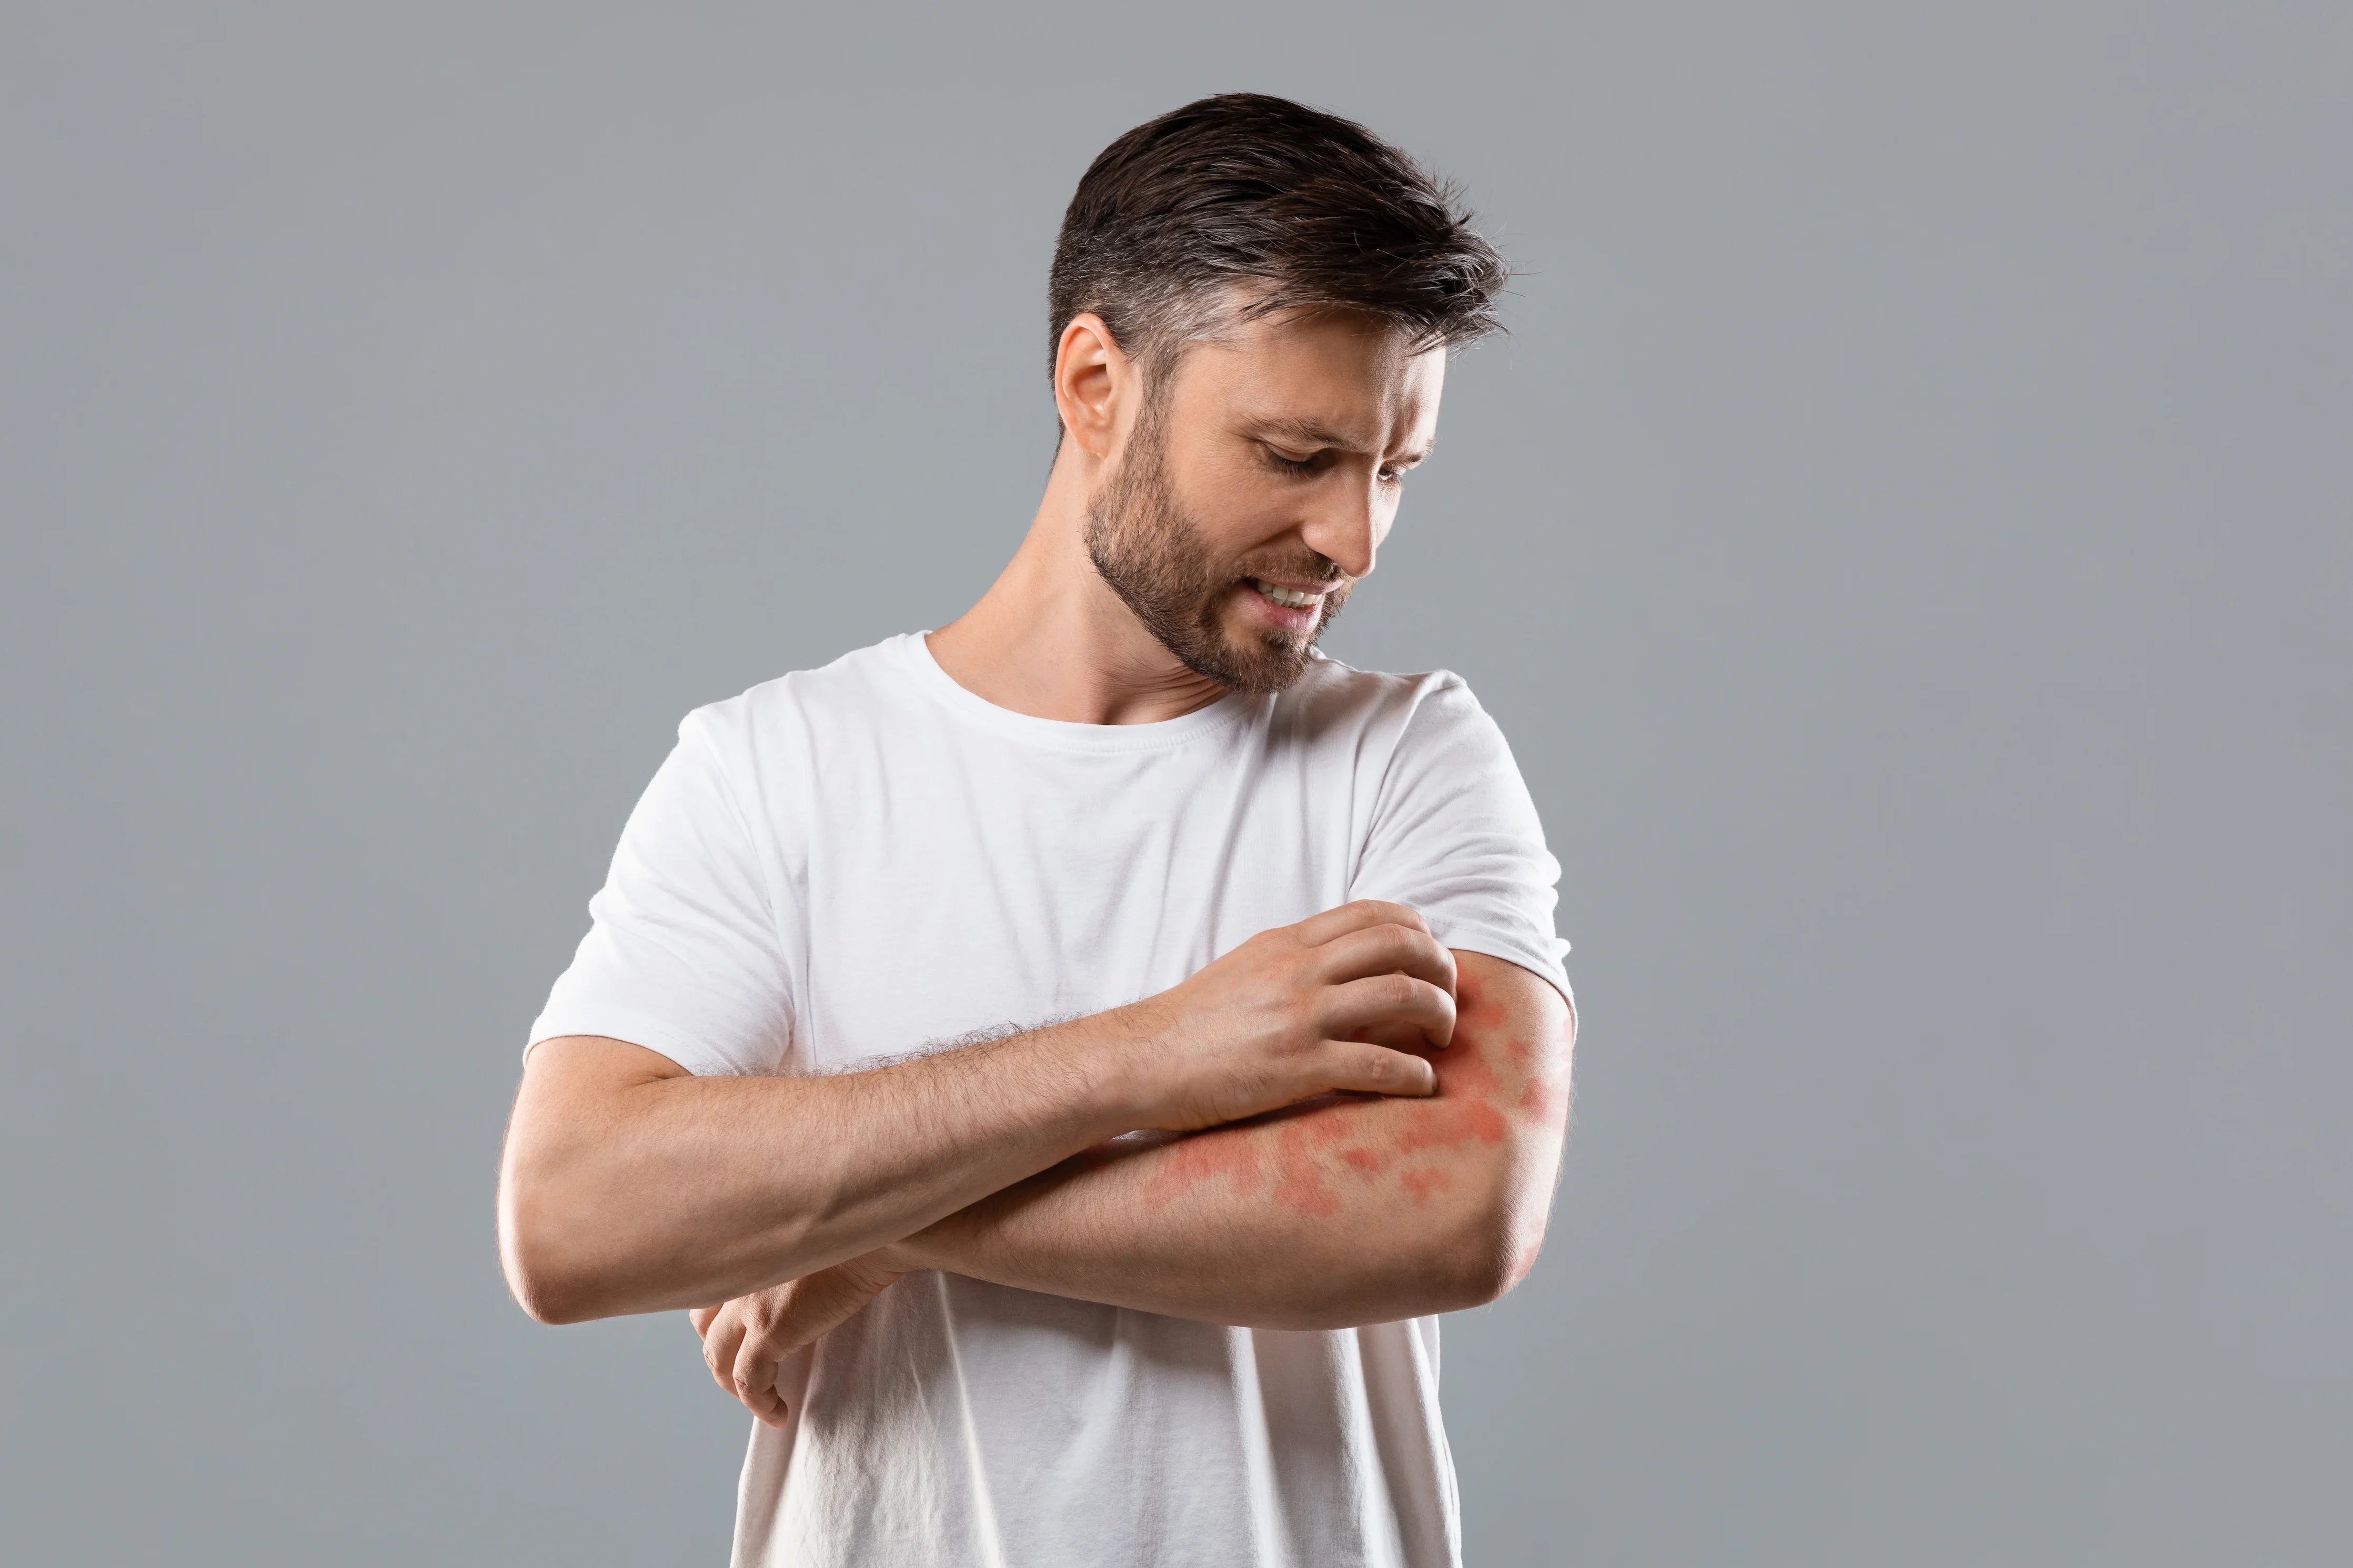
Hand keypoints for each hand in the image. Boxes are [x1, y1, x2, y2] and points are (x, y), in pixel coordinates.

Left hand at [688, 1252, 905, 1426]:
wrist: (875, 1238)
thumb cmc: (851, 1239)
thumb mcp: (797, 1249)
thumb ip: (775, 1271)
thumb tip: (780, 1305)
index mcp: (742, 1257)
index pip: (706, 1300)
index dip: (718, 1329)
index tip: (739, 1346)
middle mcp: (735, 1278)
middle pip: (706, 1332)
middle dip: (723, 1361)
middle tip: (747, 1377)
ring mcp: (747, 1304)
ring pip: (719, 1360)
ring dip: (736, 1386)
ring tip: (761, 1400)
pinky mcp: (769, 1329)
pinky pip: (749, 1380)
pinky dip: (760, 1403)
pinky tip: (778, 1413)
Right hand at [1120, 900, 1456, 1131]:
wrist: (1141, 1061)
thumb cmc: (1193, 1023)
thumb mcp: (1248, 968)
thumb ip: (1297, 960)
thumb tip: (1348, 964)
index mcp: (1289, 943)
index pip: (1377, 913)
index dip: (1420, 933)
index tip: (1429, 962)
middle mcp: (1301, 970)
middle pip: (1403, 946)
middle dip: (1443, 971)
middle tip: (1448, 1002)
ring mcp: (1301, 1016)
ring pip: (1402, 996)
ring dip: (1439, 1018)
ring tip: (1440, 1042)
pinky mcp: (1297, 1066)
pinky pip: (1379, 1064)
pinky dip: (1414, 1075)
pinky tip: (1419, 1085)